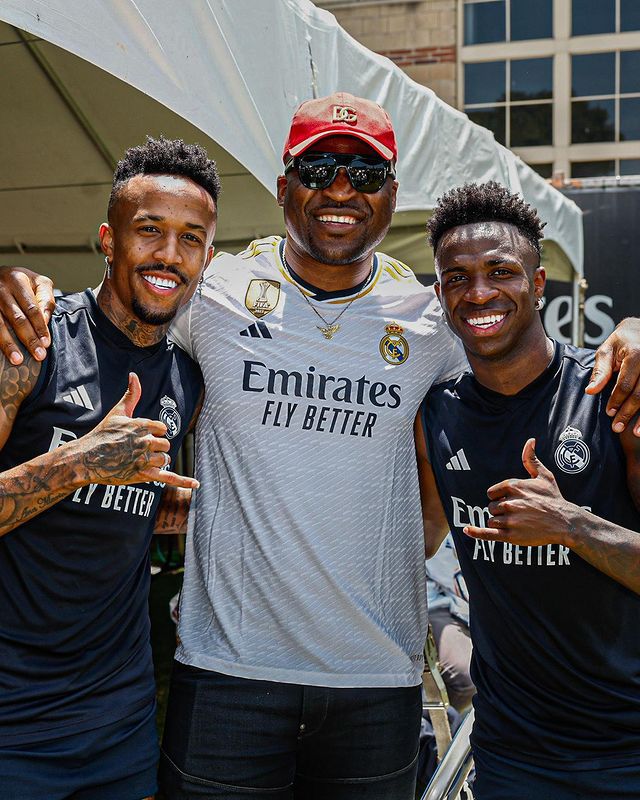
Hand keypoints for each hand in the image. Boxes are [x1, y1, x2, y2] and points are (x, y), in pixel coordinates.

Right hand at [0, 267, 54, 364]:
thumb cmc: (23, 282)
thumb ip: (46, 299)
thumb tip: (46, 321)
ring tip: (18, 359)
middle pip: (17, 319)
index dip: (40, 327)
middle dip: (29, 339)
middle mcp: (1, 289)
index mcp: (17, 280)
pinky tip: (4, 352)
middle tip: (39, 355)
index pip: (32, 308)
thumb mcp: (39, 283)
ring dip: (9, 344)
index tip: (46, 343)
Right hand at [79, 373, 198, 489]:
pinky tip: (196, 485)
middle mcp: (146, 441)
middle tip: (138, 451)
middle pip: (165, 445)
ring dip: (157, 461)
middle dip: (156, 448)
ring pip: (165, 460)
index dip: (153, 434)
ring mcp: (145, 458)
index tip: (141, 437)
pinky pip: (168, 477)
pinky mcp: (143, 474)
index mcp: (142, 425)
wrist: (87, 459)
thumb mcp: (117, 412)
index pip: (162, 429)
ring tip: (139, 462)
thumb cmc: (101, 435)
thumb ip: (131, 394)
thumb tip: (134, 375)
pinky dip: (183, 481)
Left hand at [463, 439, 575, 546]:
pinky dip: (476, 532)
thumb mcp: (544, 476)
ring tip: (519, 523)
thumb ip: (531, 459)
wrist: (565, 522)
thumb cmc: (554, 498)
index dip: (499, 498)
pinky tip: (467, 529)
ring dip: (500, 522)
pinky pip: (488, 533)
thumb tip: (530, 440)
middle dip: (501, 510)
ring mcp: (510, 520)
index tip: (511, 501)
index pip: (491, 493)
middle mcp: (509, 502)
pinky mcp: (511, 535)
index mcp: (513, 486)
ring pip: (492, 520)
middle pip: (491, 507)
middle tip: (519, 513)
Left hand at [586, 318, 639, 436]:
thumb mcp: (606, 350)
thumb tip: (590, 391)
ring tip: (635, 432)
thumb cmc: (622, 340)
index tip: (609, 413)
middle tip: (617, 427)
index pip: (625, 384)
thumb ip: (600, 371)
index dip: (616, 401)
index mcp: (636, 354)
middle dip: (628, 413)